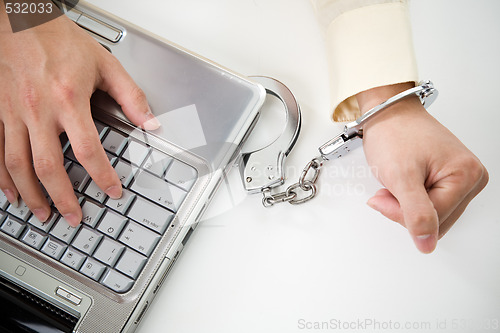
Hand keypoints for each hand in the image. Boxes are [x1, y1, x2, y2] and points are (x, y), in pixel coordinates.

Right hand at [0, 11, 159, 225]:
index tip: (112, 192)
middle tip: (74, 217)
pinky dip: (4, 177)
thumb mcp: (105, 64)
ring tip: (44, 214)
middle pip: (49, 167)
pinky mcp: (0, 113)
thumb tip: (151, 124)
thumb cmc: (60, 40)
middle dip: (63, 197)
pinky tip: (11, 193)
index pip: (89, 150)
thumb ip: (131, 97)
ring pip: (19, 165)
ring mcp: (15, 114)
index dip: (102, 176)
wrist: (19, 20)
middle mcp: (39, 111)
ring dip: (32, 195)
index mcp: (69, 100)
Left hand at [357, 82, 487, 252]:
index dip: (401, 213)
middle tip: (392, 185)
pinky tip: (404, 182)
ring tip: (398, 181)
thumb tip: (427, 243)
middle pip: (437, 222)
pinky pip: (429, 204)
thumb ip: (416, 214)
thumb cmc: (394, 134)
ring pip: (432, 216)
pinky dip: (410, 199)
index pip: (435, 221)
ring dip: (406, 205)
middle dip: (405, 210)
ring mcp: (461, 179)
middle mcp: (471, 177)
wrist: (387, 114)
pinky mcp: (449, 179)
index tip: (384, 195)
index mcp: (467, 175)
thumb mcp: (400, 177)